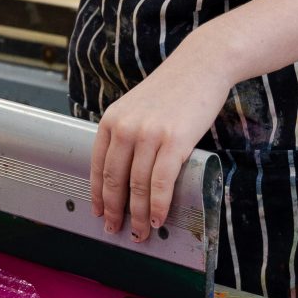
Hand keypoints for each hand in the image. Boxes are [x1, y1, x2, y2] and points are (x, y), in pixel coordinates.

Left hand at [91, 40, 238, 241]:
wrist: (201, 65)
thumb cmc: (172, 90)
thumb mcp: (136, 108)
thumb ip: (127, 135)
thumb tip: (127, 175)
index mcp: (111, 121)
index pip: (97, 166)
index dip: (97, 195)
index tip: (98, 213)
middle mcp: (124, 128)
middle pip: (114, 180)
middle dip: (114, 211)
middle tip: (116, 230)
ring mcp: (148, 134)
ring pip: (137, 186)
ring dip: (138, 215)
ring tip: (141, 232)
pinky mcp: (174, 141)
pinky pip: (161, 182)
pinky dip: (158, 205)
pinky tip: (158, 218)